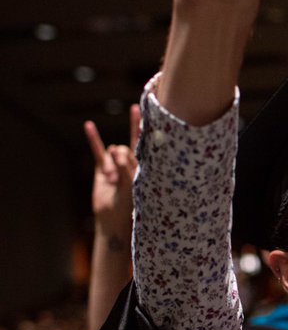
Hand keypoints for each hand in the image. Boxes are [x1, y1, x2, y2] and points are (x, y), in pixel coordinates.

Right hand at [84, 105, 139, 236]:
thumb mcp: (131, 187)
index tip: (156, 117)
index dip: (151, 133)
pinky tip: (89, 125)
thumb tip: (116, 147)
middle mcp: (133, 164)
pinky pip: (98, 150)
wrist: (112, 220)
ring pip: (117, 149)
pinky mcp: (103, 168)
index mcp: (146, 169)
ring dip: (115, 159)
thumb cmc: (128, 207)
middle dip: (134, 132)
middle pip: (134, 142)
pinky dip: (94, 138)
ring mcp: (117, 164)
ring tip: (114, 178)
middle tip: (137, 109)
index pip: (150, 148)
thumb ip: (126, 168)